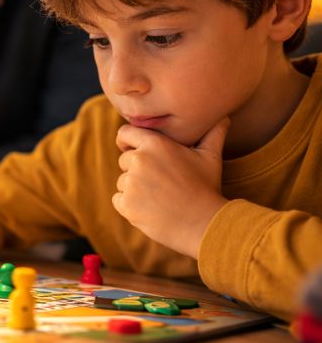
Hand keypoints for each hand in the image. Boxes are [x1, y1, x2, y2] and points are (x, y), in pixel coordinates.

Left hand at [112, 117, 230, 257]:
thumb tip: (224, 118)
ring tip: (160, 197)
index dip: (127, 141)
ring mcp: (130, 183)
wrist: (203, 224)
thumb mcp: (210, 157)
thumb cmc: (206, 188)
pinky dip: (130, 206)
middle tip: (160, 183)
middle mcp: (138, 160)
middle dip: (137, 170)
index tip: (132, 149)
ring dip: (135, 189)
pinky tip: (151, 209)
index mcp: (154, 144)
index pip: (125, 133)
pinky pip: (119, 200)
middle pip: (124, 160)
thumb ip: (212, 134)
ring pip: (123, 182)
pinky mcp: (125, 203)